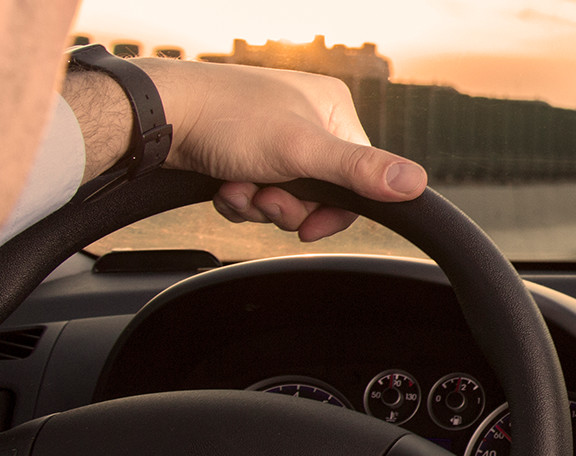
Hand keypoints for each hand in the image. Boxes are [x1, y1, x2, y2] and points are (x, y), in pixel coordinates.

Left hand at [131, 59, 427, 241]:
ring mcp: (272, 135)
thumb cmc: (226, 118)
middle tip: (264, 196)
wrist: (158, 116)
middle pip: (320, 192)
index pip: (359, 177)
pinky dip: (239, 197)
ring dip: (258, 203)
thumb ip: (361, 171)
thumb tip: (417, 184)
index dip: (332, 210)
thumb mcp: (302, 151)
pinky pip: (257, 191)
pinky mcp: (242, 151)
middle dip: (286, 205)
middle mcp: (306, 119)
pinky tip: (223, 184)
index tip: (306, 226)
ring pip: (285, 196)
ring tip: (237, 186)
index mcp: (332, 109)